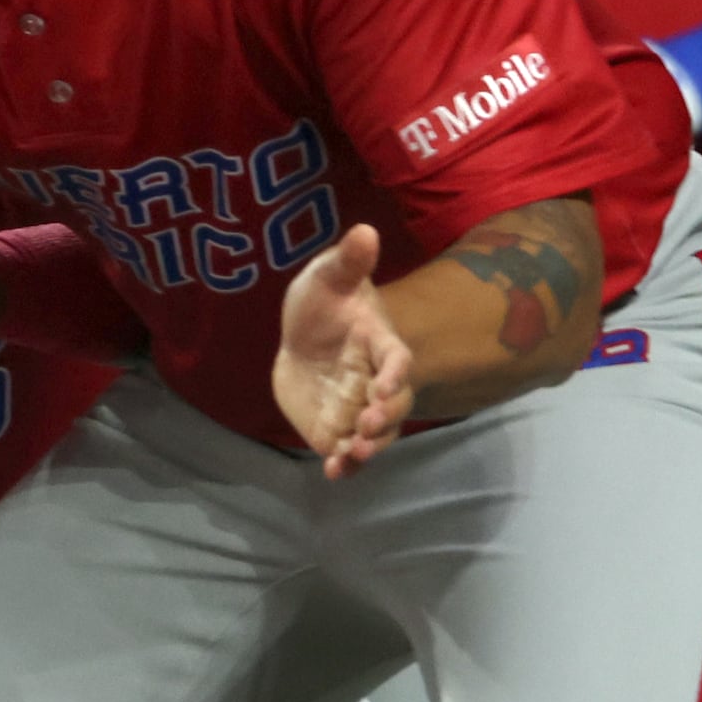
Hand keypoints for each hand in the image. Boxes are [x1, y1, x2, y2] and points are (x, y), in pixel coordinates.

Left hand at [270, 223, 408, 475]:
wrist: (304, 334)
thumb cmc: (325, 303)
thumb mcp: (328, 277)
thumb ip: (348, 262)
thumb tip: (364, 229)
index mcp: (382, 345)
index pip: (397, 362)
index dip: (396, 375)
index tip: (385, 387)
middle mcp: (377, 382)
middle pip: (393, 406)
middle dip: (385, 418)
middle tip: (367, 425)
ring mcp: (359, 408)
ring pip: (374, 435)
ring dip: (367, 447)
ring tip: (352, 455)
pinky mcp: (336, 427)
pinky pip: (345, 450)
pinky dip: (343, 464)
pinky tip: (333, 472)